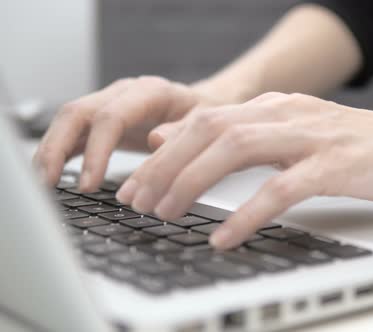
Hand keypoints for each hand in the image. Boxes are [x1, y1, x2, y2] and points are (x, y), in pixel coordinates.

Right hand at [33, 76, 225, 190]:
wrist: (205, 104)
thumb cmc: (207, 115)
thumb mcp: (206, 123)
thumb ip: (183, 132)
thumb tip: (155, 141)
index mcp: (149, 92)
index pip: (111, 117)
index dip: (96, 151)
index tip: (90, 184)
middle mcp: (123, 94)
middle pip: (76, 113)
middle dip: (56, 148)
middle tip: (49, 184)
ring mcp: (109, 105)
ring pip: (67, 122)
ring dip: (49, 152)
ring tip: (43, 185)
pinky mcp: (103, 122)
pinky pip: (72, 134)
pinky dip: (58, 154)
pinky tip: (51, 177)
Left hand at [115, 92, 372, 248]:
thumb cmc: (354, 143)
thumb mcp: (290, 129)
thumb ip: (238, 131)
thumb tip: (178, 138)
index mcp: (273, 107)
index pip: (202, 119)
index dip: (163, 150)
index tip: (137, 181)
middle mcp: (285, 114)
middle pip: (208, 129)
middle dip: (165, 166)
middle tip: (138, 202)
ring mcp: (309, 137)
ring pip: (236, 149)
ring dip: (193, 182)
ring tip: (167, 214)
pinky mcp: (334, 165)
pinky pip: (280, 188)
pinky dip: (248, 213)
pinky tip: (226, 237)